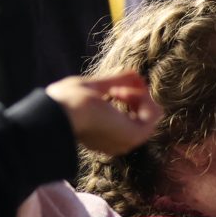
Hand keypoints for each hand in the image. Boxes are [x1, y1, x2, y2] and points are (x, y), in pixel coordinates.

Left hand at [47, 70, 161, 155]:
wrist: (61, 114)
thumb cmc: (67, 102)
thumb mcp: (95, 88)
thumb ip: (116, 82)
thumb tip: (136, 75)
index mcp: (107, 136)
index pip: (133, 116)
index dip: (130, 96)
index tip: (113, 87)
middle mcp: (120, 142)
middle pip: (144, 114)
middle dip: (135, 95)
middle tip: (115, 87)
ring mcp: (129, 140)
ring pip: (152, 113)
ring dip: (138, 95)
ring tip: (116, 90)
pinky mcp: (136, 135)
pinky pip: (154, 113)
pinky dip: (142, 97)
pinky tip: (121, 93)